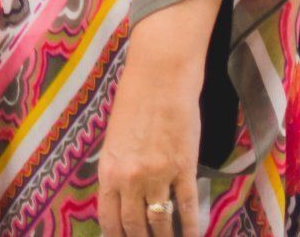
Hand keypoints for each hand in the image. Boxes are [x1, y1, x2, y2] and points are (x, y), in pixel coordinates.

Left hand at [97, 53, 202, 236]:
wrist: (159, 78)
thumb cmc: (133, 102)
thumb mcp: (113, 139)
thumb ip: (116, 168)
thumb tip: (121, 195)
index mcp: (108, 169)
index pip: (109, 217)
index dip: (116, 236)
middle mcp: (130, 178)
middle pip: (134, 225)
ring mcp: (158, 175)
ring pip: (161, 222)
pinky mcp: (185, 170)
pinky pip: (188, 208)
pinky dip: (191, 228)